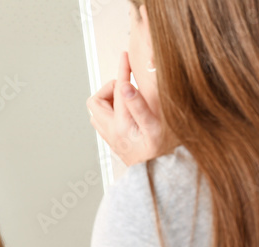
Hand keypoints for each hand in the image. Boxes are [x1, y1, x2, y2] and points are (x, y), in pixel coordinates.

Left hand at [86, 51, 169, 165]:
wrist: (159, 176)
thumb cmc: (162, 153)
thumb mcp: (154, 127)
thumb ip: (139, 105)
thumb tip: (125, 86)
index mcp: (122, 124)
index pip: (119, 89)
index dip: (123, 69)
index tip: (126, 56)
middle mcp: (111, 131)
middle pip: (96, 100)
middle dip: (110, 88)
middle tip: (128, 87)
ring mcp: (110, 137)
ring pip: (97, 111)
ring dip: (109, 101)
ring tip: (127, 100)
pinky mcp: (113, 141)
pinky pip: (103, 121)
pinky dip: (111, 111)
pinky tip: (126, 112)